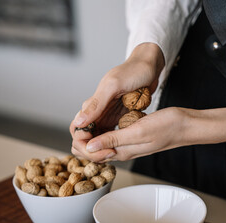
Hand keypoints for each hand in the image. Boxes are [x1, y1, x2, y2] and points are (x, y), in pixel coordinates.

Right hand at [70, 43, 164, 159]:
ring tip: (115, 153)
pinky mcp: (119, 118)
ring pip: (97, 138)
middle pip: (85, 138)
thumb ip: (96, 104)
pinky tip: (120, 147)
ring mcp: (108, 116)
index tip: (101, 149)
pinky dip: (112, 143)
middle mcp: (97, 112)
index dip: (84, 143)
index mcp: (92, 104)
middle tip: (110, 154)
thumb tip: (78, 123)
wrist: (149, 65)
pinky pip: (110, 134)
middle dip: (92, 150)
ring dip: (102, 148)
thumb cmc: (133, 71)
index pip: (77, 130)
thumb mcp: (114, 86)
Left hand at [71, 107, 225, 161]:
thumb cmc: (167, 127)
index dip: (81, 143)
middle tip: (79, 124)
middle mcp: (123, 150)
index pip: (93, 154)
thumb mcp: (137, 131)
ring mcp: (128, 143)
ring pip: (102, 143)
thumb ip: (113, 140)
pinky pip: (112, 135)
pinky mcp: (133, 135)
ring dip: (91, 134)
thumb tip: (90, 147)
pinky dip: (102, 129)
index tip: (77, 128)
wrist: (185, 124)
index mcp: (123, 151)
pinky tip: (100, 119)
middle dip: (83, 140)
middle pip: (95, 150)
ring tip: (86, 121)